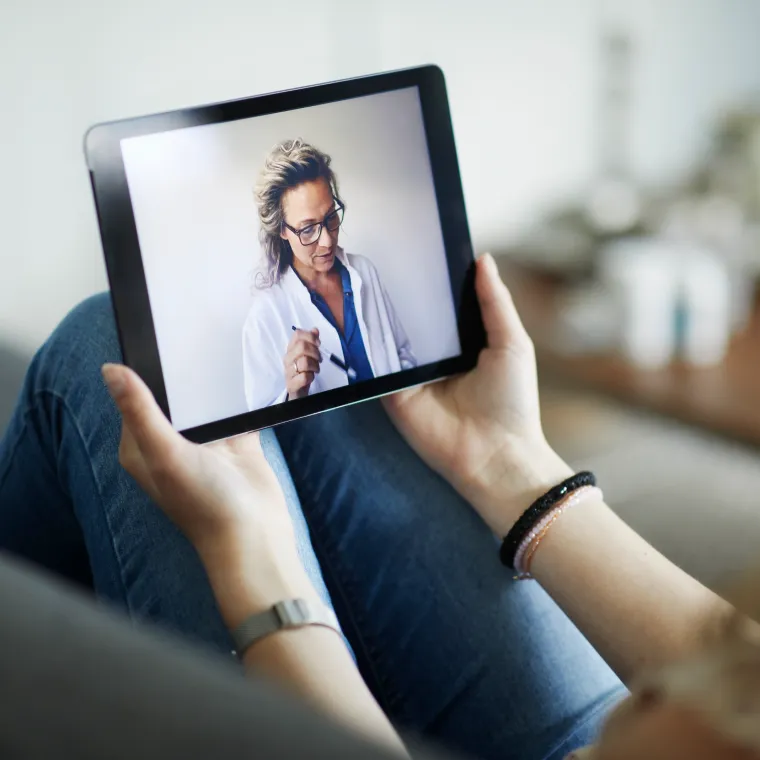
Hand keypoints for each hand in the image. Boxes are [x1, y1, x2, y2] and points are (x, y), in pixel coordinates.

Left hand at [102, 363, 317, 625]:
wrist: (256, 535)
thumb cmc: (204, 504)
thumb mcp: (165, 454)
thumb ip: (140, 411)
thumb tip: (111, 370)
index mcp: (142, 446)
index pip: (133, 397)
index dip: (140, 370)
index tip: (153, 339)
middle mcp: (170, 444)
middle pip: (170, 396)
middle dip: (179, 372)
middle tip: (190, 336)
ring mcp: (204, 443)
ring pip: (203, 401)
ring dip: (210, 383)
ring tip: (217, 349)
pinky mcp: (234, 443)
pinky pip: (233, 410)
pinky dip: (238, 396)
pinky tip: (244, 377)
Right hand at [285, 328, 321, 399]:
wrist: (297, 389)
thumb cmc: (303, 370)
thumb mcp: (308, 354)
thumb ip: (311, 342)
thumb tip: (315, 329)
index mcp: (291, 349)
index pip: (297, 334)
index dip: (310, 337)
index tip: (318, 344)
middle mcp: (288, 358)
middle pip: (302, 346)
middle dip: (315, 352)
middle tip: (319, 359)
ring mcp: (288, 371)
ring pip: (304, 362)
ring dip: (315, 366)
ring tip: (316, 369)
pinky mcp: (291, 384)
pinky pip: (304, 377)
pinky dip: (311, 377)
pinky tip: (311, 377)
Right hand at [383, 253, 571, 536]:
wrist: (495, 455)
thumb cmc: (512, 401)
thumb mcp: (512, 343)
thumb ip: (495, 302)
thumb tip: (483, 259)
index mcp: (464, 343)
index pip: (443, 305)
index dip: (434, 281)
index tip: (420, 248)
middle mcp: (435, 357)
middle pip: (414, 318)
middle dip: (404, 294)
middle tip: (387, 256)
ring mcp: (412, 375)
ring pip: (392, 338)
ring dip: (382, 317)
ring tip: (366, 278)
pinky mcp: (394, 393)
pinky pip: (377, 365)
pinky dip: (370, 347)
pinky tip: (359, 319)